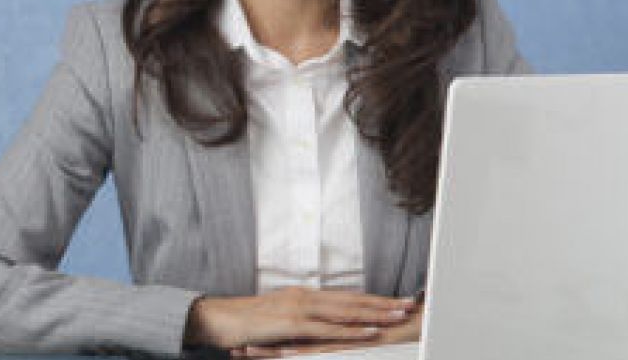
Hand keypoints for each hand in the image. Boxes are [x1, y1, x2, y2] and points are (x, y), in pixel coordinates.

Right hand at [184, 287, 416, 350]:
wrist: (216, 318)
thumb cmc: (243, 323)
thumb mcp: (277, 322)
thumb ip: (300, 325)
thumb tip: (319, 331)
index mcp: (303, 296)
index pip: (345, 297)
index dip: (372, 300)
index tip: (395, 301)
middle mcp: (305, 297)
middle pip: (352, 300)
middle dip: (383, 303)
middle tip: (411, 304)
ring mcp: (299, 308)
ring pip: (346, 310)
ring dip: (376, 313)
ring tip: (400, 315)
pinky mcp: (292, 323)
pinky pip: (328, 327)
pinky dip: (352, 328)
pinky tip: (370, 330)